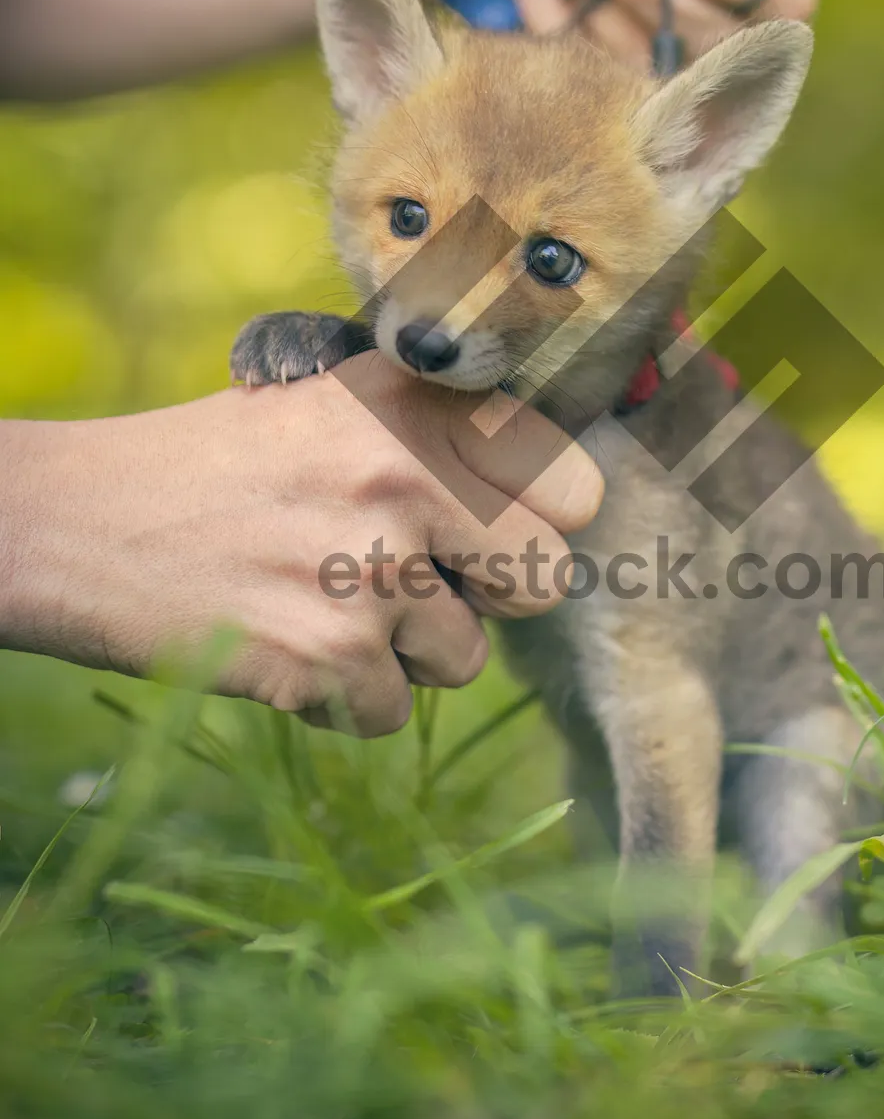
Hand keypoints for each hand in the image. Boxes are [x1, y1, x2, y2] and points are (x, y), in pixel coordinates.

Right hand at [0, 358, 601, 736]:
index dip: (539, 520)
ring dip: (400, 651)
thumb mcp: (328, 406)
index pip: (574, 488)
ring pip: (463, 659)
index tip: (494, 532)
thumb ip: (438, 437)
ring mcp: (371, 570)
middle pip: (544, 582)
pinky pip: (386, 713)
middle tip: (412, 580)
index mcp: (417, 405)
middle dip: (485, 596)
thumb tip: (566, 502)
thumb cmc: (210, 466)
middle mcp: (409, 477)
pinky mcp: (327, 657)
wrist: (73, 524)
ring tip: (317, 601)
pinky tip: (278, 642)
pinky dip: (337, 699)